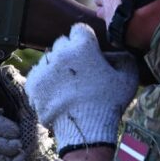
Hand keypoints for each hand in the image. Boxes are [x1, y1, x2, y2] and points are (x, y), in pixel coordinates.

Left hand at [25, 23, 138, 154]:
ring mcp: (43, 67)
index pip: (79, 29)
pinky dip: (45, 81)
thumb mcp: (127, 79)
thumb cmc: (109, 103)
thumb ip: (125, 59)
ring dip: (57, 67)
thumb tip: (117, 53)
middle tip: (80, 71)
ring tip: (68, 86)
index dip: (85, 40)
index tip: (89, 52)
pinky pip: (37, 75)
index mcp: (83, 46)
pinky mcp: (32, 83)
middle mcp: (59, 52)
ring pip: (48, 59)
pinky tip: (57, 93)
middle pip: (62, 43)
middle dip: (70, 52)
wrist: (85, 131)